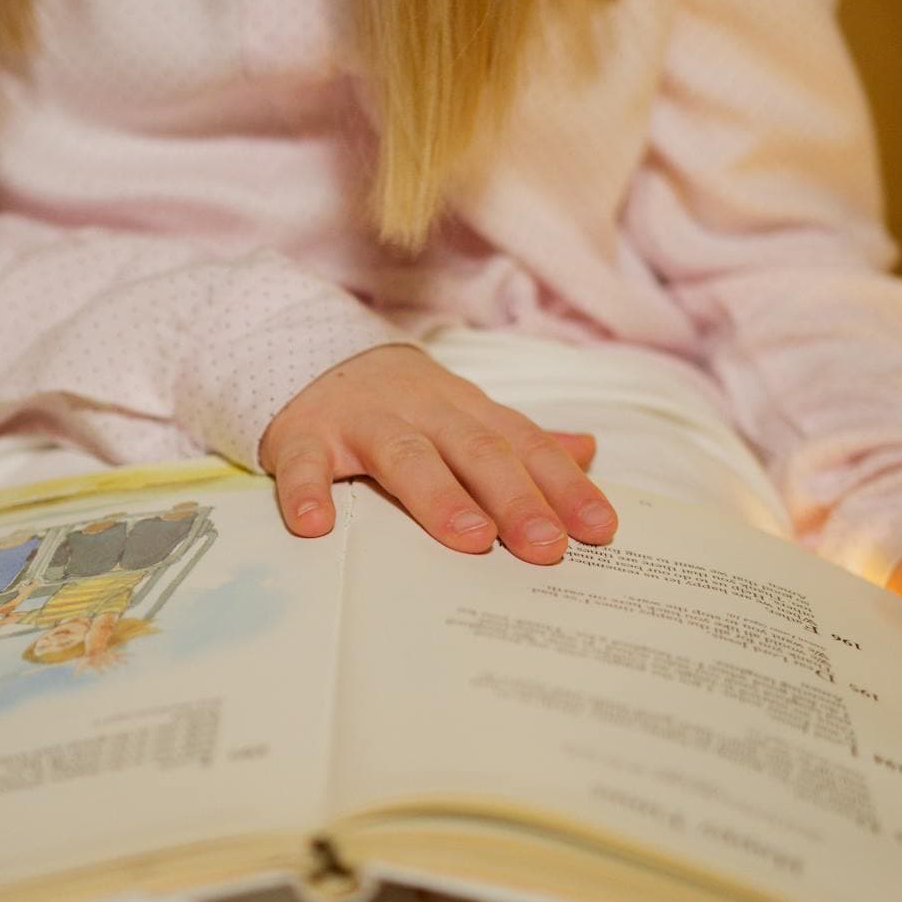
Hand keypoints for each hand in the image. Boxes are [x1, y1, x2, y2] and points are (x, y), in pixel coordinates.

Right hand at [259, 345, 616, 563]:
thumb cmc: (403, 404)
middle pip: (474, 450)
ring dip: (437, 496)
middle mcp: (421, 412)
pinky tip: (317, 526)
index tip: (597, 530)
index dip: (562, 485)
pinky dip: (307, 492)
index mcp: (465, 410)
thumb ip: (520, 439)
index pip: (524, 445)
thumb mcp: (464, 412)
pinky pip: (304, 463)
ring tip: (469, 539)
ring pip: (404, 455)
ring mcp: (361, 421)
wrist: (311, 356)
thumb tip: (589, 451)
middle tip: (544, 545)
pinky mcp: (303, 436)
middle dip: (514, 497)